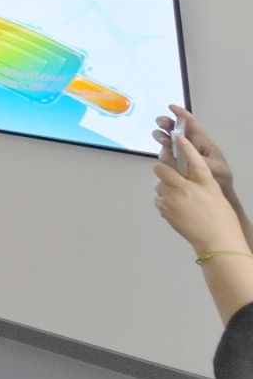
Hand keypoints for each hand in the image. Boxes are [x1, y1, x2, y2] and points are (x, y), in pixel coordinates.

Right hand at [154, 104, 233, 198]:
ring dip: (162, 138)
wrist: (214, 196)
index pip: (192, 124)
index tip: (171, 107)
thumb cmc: (220, 179)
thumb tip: (181, 151)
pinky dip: (163, 154)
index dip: (182, 114)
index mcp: (202, 143)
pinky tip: (165, 157)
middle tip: (160, 123)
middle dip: (166, 124)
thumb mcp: (216, 168)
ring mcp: (181, 155)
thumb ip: (199, 159)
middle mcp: (190, 146)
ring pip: (167, 142)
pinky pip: (165, 156)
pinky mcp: (174, 165)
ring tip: (161, 140)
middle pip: (175, 130)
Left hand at [154, 141, 249, 255]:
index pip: (188, 159)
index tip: (178, 136)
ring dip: (166, 187)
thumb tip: (185, 168)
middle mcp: (180, 189)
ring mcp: (169, 201)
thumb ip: (199, 177)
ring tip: (182, 197)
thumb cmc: (221, 216)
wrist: (216, 242)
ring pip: (159, 185)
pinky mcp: (164, 211)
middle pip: (161, 170)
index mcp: (196, 182)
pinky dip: (165, 200)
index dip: (182, 147)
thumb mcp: (214, 191)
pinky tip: (179, 207)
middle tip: (179, 180)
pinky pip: (159, 199)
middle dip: (167, 172)